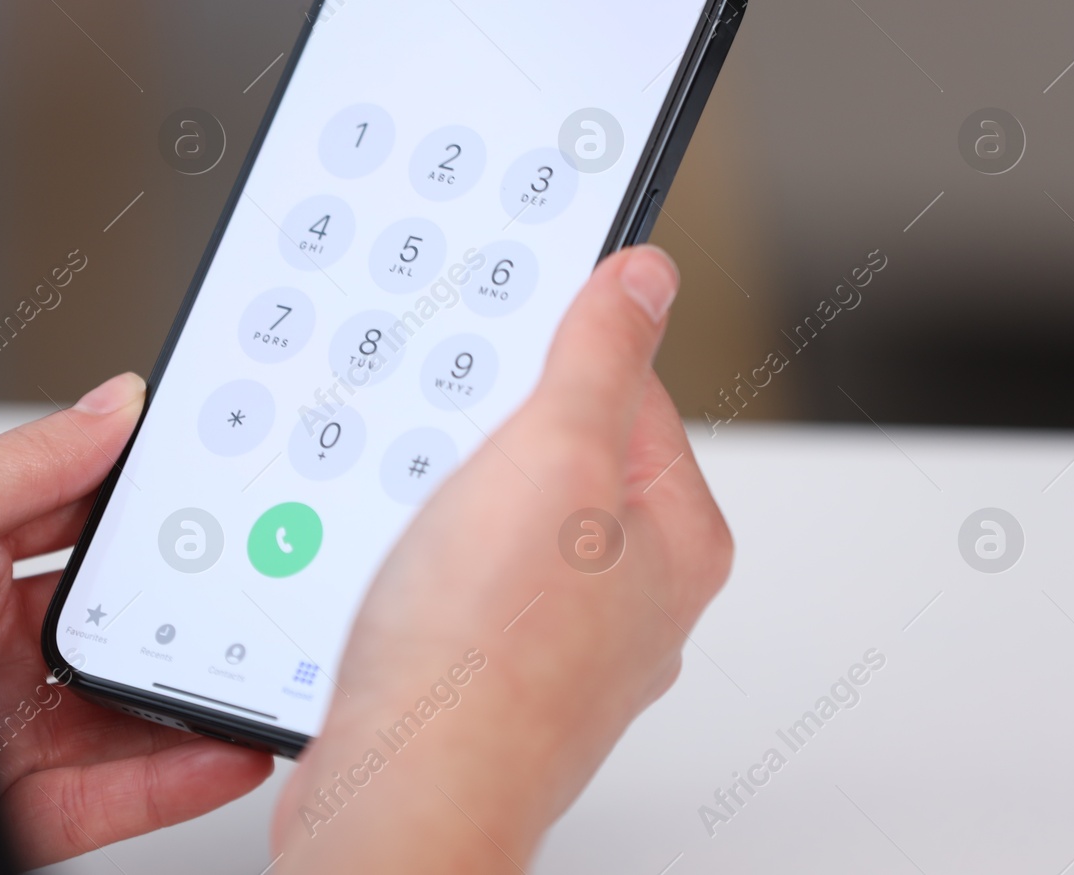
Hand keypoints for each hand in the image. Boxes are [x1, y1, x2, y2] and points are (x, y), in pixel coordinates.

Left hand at [0, 374, 272, 868]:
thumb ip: (24, 470)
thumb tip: (113, 411)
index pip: (86, 525)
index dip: (156, 507)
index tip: (225, 489)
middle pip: (123, 624)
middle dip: (197, 607)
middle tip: (264, 584)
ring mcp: (12, 729)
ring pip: (132, 717)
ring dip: (203, 701)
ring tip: (261, 676)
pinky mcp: (24, 805)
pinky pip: (113, 798)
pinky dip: (179, 780)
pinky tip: (227, 750)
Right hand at [272, 246, 731, 872]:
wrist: (404, 792)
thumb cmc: (487, 659)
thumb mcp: (553, 457)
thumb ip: (601, 356)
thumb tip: (643, 280)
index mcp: (676, 535)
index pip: (630, 389)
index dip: (557, 355)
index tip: (507, 342)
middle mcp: (633, 592)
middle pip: (561, 452)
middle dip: (492, 437)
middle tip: (450, 447)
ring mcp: (563, 637)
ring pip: (502, 517)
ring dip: (448, 501)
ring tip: (419, 524)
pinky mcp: (493, 666)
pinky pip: (460, 577)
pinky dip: (423, 563)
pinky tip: (397, 576)